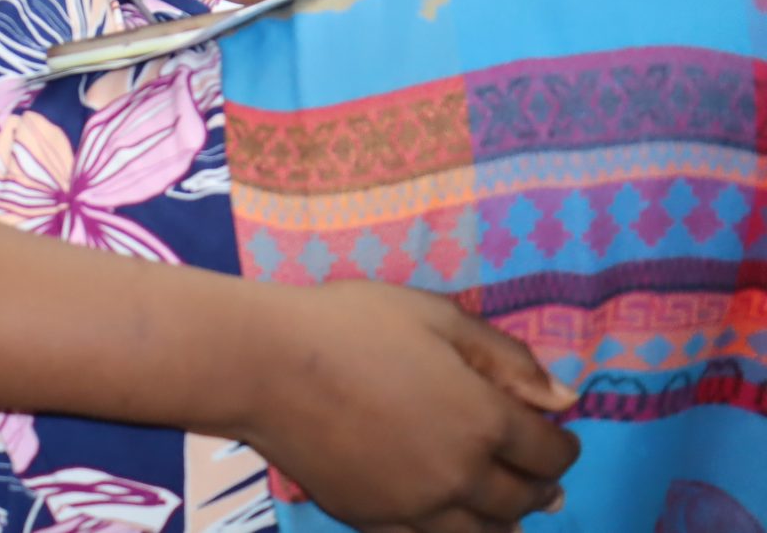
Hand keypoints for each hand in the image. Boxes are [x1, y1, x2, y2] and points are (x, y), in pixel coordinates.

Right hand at [235, 283, 576, 526]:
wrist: (261, 363)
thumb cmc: (349, 325)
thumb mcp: (435, 315)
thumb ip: (506, 356)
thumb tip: (566, 398)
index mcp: (483, 420)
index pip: (550, 451)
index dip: (561, 443)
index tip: (554, 432)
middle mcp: (461, 475)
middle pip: (524, 498)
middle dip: (540, 485)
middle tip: (537, 473)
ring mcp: (417, 507)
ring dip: (505, 521)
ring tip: (505, 509)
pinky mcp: (375, 521)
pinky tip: (450, 520)